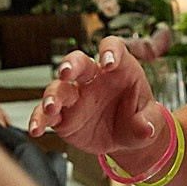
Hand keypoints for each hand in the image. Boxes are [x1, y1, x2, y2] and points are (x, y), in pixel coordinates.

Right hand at [28, 35, 166, 159]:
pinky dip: (38, 120)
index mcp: (118, 69)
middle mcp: (92, 78)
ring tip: (51, 107)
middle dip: (71, 64)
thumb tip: (145, 128)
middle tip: (67, 71)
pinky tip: (36, 129)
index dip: (109, 51)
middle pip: (77, 61)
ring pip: (57, 88)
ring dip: (52, 95)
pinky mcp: (62, 116)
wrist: (126, 138)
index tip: (109, 62)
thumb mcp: (150, 120)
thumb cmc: (139, 118)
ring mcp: (74, 96)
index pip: (112, 48)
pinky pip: (46, 114)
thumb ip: (148, 121)